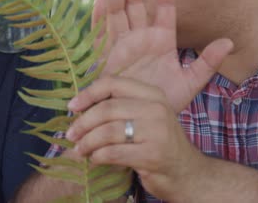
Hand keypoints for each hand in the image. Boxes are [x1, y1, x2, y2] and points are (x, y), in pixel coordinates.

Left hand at [67, 76, 204, 201]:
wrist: (187, 173)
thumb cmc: (157, 143)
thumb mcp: (144, 117)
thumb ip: (119, 107)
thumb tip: (78, 106)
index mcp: (152, 94)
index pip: (112, 84)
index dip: (88, 94)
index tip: (72, 107)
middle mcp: (156, 109)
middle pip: (106, 109)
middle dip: (83, 123)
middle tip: (70, 135)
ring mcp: (157, 132)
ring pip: (107, 132)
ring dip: (87, 142)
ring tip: (79, 150)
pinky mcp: (152, 155)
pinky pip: (113, 152)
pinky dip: (98, 156)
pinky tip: (94, 159)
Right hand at [94, 0, 232, 111]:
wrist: (139, 122)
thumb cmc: (163, 102)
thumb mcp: (190, 83)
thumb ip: (207, 63)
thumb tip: (229, 42)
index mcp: (161, 40)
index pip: (165, 9)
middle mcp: (139, 38)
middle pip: (136, 4)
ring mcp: (121, 45)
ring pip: (118, 13)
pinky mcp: (105, 58)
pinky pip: (100, 35)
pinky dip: (98, 20)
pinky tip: (99, 2)